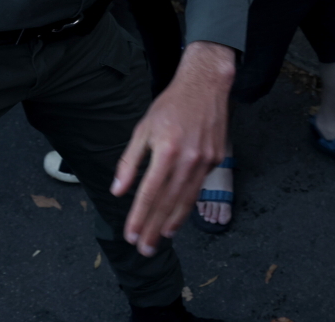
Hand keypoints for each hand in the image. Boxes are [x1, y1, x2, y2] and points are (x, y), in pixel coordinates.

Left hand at [112, 41, 234, 254]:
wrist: (205, 86)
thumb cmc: (171, 105)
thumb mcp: (143, 128)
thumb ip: (130, 161)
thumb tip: (118, 189)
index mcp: (167, 150)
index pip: (149, 193)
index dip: (139, 217)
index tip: (131, 234)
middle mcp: (188, 159)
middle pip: (168, 203)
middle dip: (154, 228)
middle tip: (144, 248)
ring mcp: (205, 161)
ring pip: (186, 200)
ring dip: (172, 223)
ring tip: (161, 239)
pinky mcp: (216, 159)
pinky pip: (198, 187)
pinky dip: (187, 205)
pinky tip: (178, 216)